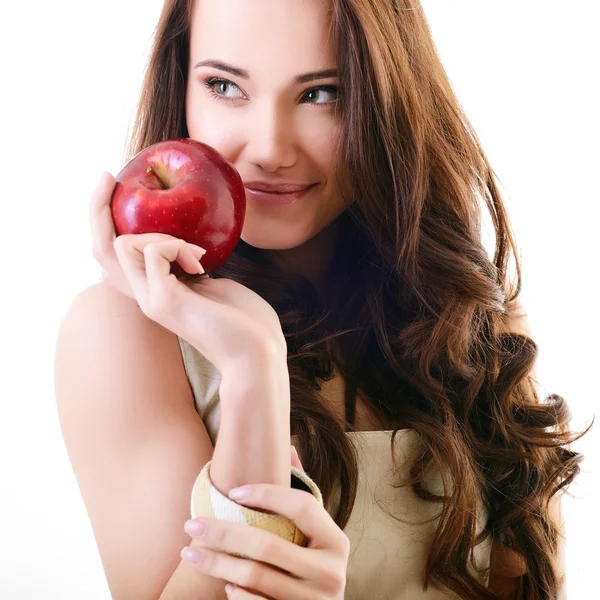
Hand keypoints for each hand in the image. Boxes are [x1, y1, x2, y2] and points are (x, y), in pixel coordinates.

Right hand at [89, 171, 287, 373]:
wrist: (258, 355)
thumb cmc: (245, 322)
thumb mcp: (214, 285)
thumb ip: (192, 268)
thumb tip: (189, 248)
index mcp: (156, 292)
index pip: (115, 256)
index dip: (105, 221)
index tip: (112, 183)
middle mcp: (145, 296)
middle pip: (102, 249)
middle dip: (98, 209)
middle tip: (109, 177)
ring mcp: (151, 300)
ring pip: (121, 245)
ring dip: (160, 233)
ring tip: (196, 253)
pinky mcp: (165, 301)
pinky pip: (153, 251)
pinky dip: (177, 244)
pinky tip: (201, 262)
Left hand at [182, 448, 349, 598]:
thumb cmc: (313, 565)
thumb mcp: (317, 535)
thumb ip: (303, 496)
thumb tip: (289, 448)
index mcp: (336, 541)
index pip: (302, 506)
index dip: (267, 494)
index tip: (233, 492)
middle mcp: (331, 572)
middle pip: (268, 544)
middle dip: (223, 532)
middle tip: (191, 524)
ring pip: (255, 576)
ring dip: (217, 563)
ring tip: (190, 552)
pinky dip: (237, 593)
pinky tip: (222, 582)